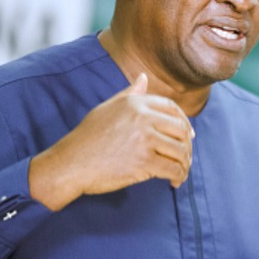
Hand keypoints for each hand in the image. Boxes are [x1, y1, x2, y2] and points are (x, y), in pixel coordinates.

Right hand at [29, 73, 194, 210]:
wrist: (70, 164)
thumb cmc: (87, 137)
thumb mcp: (107, 108)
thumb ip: (129, 94)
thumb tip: (144, 77)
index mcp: (136, 103)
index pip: (172, 109)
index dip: (184, 122)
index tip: (188, 135)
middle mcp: (143, 117)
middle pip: (181, 129)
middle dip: (187, 145)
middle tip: (185, 157)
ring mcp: (145, 139)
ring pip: (180, 150)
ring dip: (184, 163)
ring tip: (181, 172)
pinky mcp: (144, 161)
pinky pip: (173, 168)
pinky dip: (178, 176)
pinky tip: (174, 181)